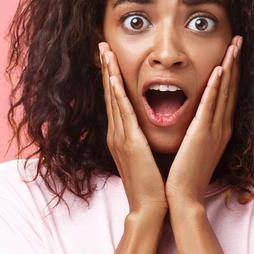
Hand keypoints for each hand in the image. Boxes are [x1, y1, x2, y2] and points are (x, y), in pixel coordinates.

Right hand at [99, 42, 167, 217]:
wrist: (150, 207)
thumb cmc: (152, 185)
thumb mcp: (145, 157)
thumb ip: (142, 141)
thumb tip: (146, 130)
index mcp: (121, 137)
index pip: (115, 101)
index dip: (112, 79)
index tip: (109, 59)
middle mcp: (116, 134)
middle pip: (109, 95)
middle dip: (106, 69)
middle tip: (102, 46)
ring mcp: (120, 138)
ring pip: (113, 98)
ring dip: (109, 74)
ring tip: (105, 53)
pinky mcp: (129, 143)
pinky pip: (123, 112)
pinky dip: (119, 93)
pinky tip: (115, 78)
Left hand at [166, 35, 240, 208]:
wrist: (183, 198)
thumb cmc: (185, 176)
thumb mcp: (195, 149)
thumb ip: (198, 132)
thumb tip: (196, 120)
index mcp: (218, 130)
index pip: (228, 95)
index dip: (232, 72)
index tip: (233, 52)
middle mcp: (221, 127)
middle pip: (231, 88)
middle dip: (235, 62)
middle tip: (239, 38)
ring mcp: (214, 131)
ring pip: (225, 92)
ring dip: (229, 67)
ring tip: (234, 45)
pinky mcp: (202, 135)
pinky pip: (211, 106)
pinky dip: (216, 88)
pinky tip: (220, 70)